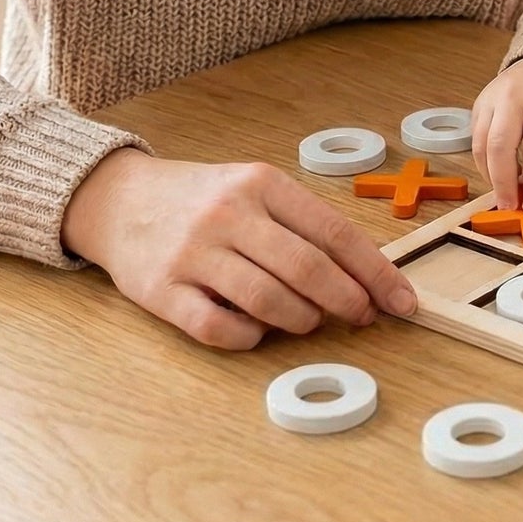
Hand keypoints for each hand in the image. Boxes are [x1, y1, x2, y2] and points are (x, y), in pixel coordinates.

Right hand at [61, 147, 416, 349]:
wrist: (120, 200)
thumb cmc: (205, 200)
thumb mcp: (257, 191)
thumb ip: (303, 226)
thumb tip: (365, 276)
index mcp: (263, 184)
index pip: (334, 232)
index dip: (375, 272)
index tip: (402, 302)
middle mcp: (229, 214)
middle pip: (307, 269)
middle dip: (347, 301)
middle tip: (364, 318)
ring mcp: (193, 253)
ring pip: (267, 300)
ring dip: (302, 320)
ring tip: (309, 321)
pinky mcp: (161, 291)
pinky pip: (217, 328)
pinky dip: (249, 337)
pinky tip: (257, 331)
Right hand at [471, 53, 522, 211]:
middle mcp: (514, 98)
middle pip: (500, 146)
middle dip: (503, 182)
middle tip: (509, 207)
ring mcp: (492, 98)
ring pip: (481, 144)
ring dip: (490, 175)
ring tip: (504, 194)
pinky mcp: (479, 103)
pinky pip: (475, 138)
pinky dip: (483, 162)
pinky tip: (497, 174)